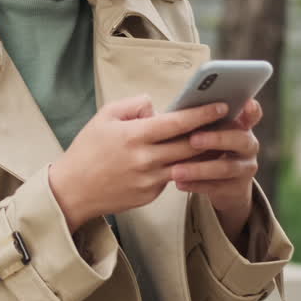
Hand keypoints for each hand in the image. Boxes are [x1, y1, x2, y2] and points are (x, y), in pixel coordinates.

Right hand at [49, 95, 228, 231]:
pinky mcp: (150, 194)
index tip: (221, 105)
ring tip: (218, 138)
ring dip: (204, 152)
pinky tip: (194, 157)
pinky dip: (184, 166)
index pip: (177, 123)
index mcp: (134, 136)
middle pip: (190, 145)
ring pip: (187, 164)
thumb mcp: (105, 117)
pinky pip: (173, 177)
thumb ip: (134, 105)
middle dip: (212, 132)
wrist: (72, 190)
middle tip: (229, 121)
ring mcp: (149, 180)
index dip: (202, 114)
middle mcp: (145, 160)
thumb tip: (157, 107)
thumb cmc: (88, 149)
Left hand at [171, 99, 262, 242]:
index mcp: (242, 126)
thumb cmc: (206, 146)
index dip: (253, 110)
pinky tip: (179, 183)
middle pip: (240, 140)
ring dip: (199, 169)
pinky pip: (216, 187)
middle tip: (193, 139)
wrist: (221, 183)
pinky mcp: (236, 188)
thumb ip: (198, 119)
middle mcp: (248, 145)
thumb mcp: (207, 131)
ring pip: (225, 168)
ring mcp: (245, 168)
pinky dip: (195, 185)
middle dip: (217, 139)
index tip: (247, 104)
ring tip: (176, 171)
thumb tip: (162, 106)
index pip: (253, 114)